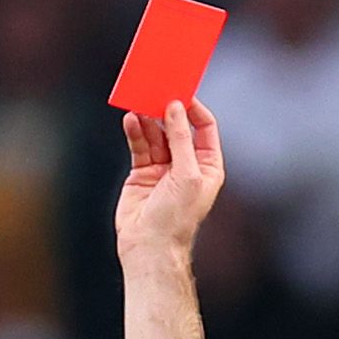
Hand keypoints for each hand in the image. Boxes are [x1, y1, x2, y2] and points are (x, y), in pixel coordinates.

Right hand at [115, 99, 223, 269]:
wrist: (150, 247)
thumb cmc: (176, 217)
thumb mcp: (187, 173)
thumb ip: (180, 138)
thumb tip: (175, 108)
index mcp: (207, 165)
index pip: (204, 128)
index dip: (194, 109)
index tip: (181, 93)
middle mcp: (186, 165)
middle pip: (178, 127)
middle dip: (168, 110)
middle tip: (157, 91)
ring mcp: (163, 168)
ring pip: (156, 134)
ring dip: (149, 119)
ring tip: (140, 103)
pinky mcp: (142, 173)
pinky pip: (139, 145)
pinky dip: (135, 131)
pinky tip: (131, 120)